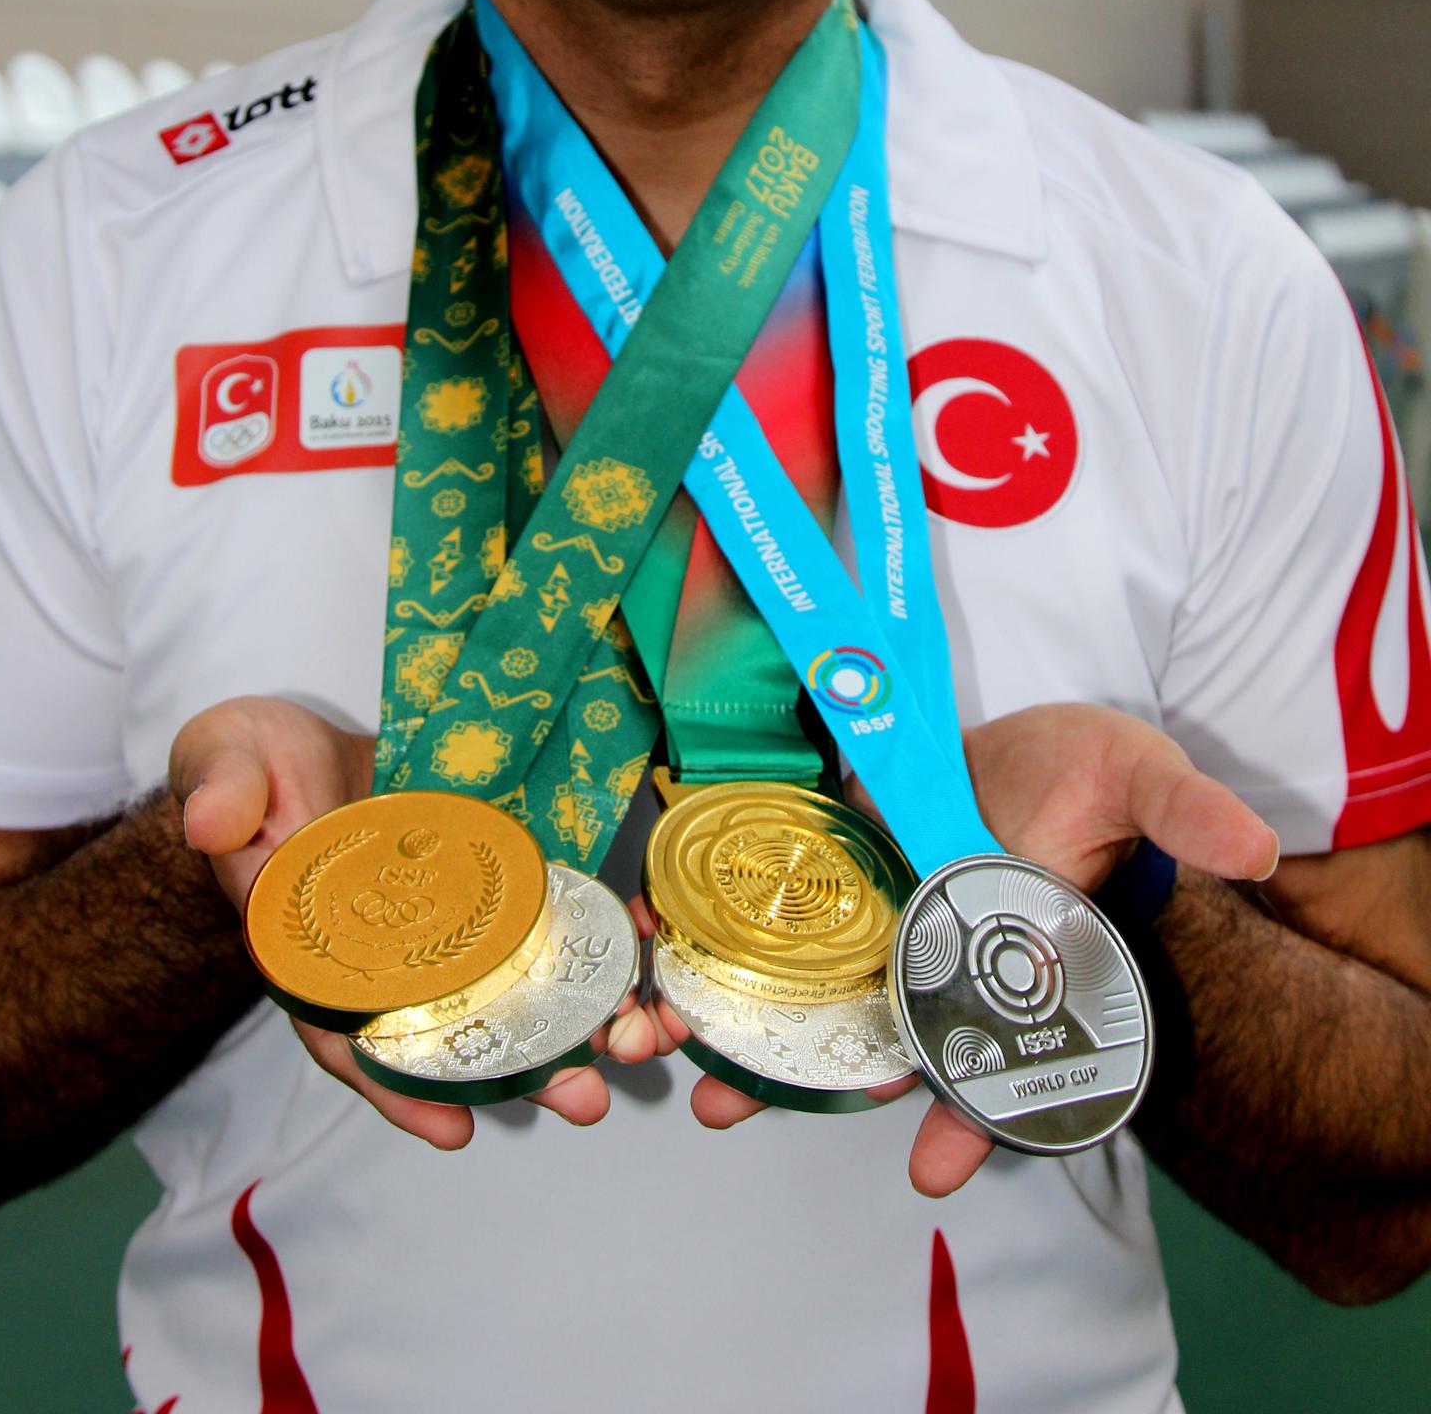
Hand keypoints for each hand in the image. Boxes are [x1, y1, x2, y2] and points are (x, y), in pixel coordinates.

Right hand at [168, 696, 663, 1148]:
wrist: (289, 737)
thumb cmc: (244, 765)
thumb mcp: (222, 764)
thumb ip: (222, 795)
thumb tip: (212, 822)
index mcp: (311, 952)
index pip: (349, 1036)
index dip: (396, 1087)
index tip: (452, 1129)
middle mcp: (382, 953)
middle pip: (447, 1029)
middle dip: (516, 1070)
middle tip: (585, 1098)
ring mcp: (436, 916)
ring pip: (504, 982)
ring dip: (568, 1017)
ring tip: (632, 1045)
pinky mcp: (479, 869)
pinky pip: (534, 910)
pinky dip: (582, 934)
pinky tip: (634, 943)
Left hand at [660, 702, 1278, 1190]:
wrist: (1029, 744)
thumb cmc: (1094, 778)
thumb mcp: (1144, 780)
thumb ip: (1186, 813)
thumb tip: (1247, 845)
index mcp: (1013, 962)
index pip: (995, 1054)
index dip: (972, 1116)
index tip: (933, 1168)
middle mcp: (938, 958)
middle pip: (879, 1039)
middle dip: (810, 1080)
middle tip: (727, 1107)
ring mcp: (878, 915)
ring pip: (811, 989)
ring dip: (744, 1024)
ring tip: (670, 1051)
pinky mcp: (832, 863)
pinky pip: (774, 909)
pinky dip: (724, 934)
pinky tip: (665, 948)